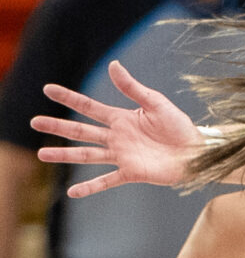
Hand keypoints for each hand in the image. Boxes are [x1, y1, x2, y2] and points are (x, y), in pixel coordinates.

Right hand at [31, 60, 203, 197]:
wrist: (196, 151)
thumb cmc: (179, 126)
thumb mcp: (156, 102)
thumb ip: (133, 88)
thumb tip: (113, 65)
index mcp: (121, 118)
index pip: (88, 107)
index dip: (69, 98)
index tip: (48, 89)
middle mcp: (117, 137)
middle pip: (80, 131)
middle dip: (57, 126)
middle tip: (34, 123)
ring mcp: (122, 156)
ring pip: (87, 155)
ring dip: (64, 154)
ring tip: (42, 154)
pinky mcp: (131, 172)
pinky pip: (107, 181)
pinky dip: (90, 187)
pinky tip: (72, 192)